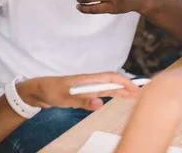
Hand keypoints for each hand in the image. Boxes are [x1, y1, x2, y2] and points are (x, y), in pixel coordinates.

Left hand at [19, 72, 140, 110]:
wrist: (38, 91)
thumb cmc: (50, 91)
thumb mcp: (64, 98)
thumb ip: (82, 101)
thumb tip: (100, 103)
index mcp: (87, 80)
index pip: (110, 78)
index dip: (124, 82)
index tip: (136, 89)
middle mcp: (89, 82)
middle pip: (112, 82)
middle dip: (127, 86)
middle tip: (143, 93)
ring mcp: (86, 87)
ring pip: (108, 88)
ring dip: (122, 91)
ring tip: (135, 96)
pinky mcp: (83, 93)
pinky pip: (102, 93)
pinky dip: (112, 95)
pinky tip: (118, 97)